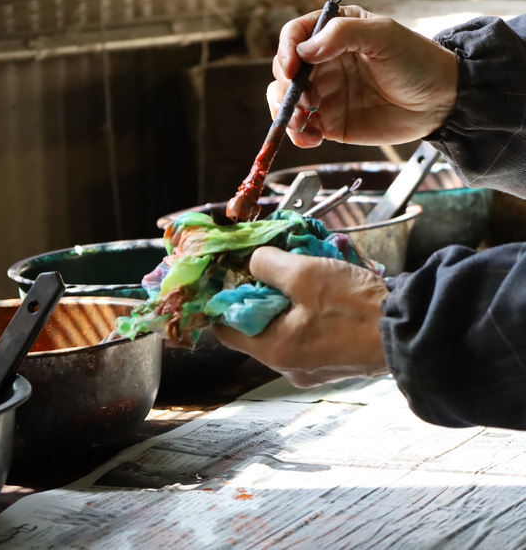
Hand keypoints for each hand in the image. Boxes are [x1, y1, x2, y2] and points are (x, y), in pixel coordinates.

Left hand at [213, 246, 388, 387]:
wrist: (409, 332)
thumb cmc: (356, 307)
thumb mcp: (305, 273)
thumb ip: (268, 264)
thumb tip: (252, 262)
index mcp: (275, 350)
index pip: (226, 330)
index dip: (223, 301)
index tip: (229, 279)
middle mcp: (289, 367)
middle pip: (257, 329)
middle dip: (261, 297)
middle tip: (271, 270)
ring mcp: (312, 369)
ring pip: (285, 331)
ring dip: (288, 304)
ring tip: (303, 277)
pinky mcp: (333, 364)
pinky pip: (309, 336)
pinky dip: (308, 316)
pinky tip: (324, 296)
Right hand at [268, 5, 458, 146]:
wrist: (439, 102)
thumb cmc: (417, 62)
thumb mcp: (384, 36)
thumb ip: (343, 34)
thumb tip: (305, 50)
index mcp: (335, 35)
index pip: (295, 35)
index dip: (286, 50)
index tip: (292, 68)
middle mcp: (324, 64)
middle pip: (284, 72)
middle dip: (286, 88)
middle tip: (308, 100)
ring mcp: (325, 94)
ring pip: (286, 102)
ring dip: (287, 114)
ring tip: (304, 123)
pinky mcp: (330, 122)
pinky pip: (302, 130)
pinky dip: (298, 136)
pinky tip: (312, 138)